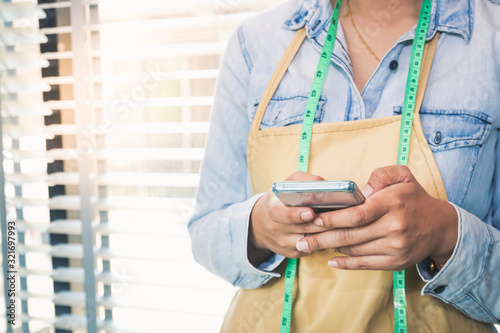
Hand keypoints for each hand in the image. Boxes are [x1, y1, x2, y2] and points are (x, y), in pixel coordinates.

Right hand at [248, 171, 330, 265]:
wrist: (261, 223)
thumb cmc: (280, 200)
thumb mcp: (287, 185)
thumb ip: (303, 182)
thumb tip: (323, 185)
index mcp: (273, 209)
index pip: (281, 214)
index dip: (296, 214)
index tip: (310, 212)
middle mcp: (276, 228)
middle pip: (302, 229)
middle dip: (321, 224)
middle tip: (337, 218)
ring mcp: (284, 243)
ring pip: (310, 242)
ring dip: (327, 234)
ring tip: (342, 225)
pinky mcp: (293, 253)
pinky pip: (313, 249)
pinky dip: (325, 242)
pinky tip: (335, 234)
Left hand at [295, 165, 457, 270]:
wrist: (441, 227)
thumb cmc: (414, 198)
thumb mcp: (402, 175)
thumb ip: (380, 175)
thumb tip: (361, 191)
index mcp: (392, 204)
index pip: (356, 214)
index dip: (333, 219)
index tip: (314, 219)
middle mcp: (394, 227)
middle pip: (351, 235)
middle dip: (322, 238)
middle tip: (301, 240)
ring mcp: (395, 247)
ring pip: (355, 250)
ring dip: (330, 249)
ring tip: (311, 246)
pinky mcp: (395, 262)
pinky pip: (365, 264)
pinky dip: (346, 264)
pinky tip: (332, 260)